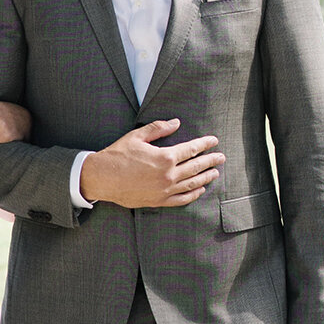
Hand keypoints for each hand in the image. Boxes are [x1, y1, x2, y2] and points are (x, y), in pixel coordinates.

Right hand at [78, 121, 224, 208]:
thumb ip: (159, 128)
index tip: (214, 141)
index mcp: (164, 157)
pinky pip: (182, 199)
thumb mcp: (137, 136)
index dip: (204, 144)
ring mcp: (165, 190)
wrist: (102, 178)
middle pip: (196, 167)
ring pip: (192, 184)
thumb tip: (176, 123)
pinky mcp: (159, 201)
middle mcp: (168, 175)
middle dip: (211, 161)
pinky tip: (200, 190)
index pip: (191, 149)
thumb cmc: (117, 155)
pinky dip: (193, 194)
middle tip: (221, 157)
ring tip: (215, 173)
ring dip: (206, 177)